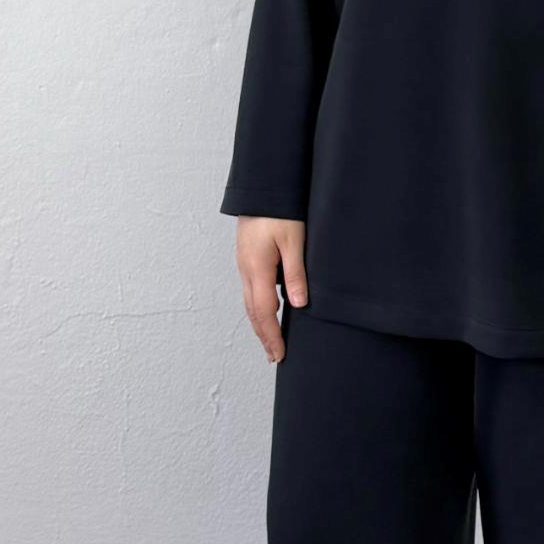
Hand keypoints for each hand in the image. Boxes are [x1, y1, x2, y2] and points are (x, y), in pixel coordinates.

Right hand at [235, 216, 307, 361]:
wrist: (261, 186)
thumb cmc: (279, 210)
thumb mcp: (294, 240)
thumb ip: (295, 273)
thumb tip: (298, 305)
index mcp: (257, 269)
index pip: (265, 312)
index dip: (272, 336)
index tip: (279, 355)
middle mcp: (246, 270)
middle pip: (253, 312)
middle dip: (263, 336)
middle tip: (274, 356)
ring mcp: (244, 264)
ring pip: (250, 302)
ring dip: (260, 323)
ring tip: (270, 339)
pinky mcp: (247, 257)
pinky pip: (251, 289)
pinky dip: (259, 306)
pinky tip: (269, 309)